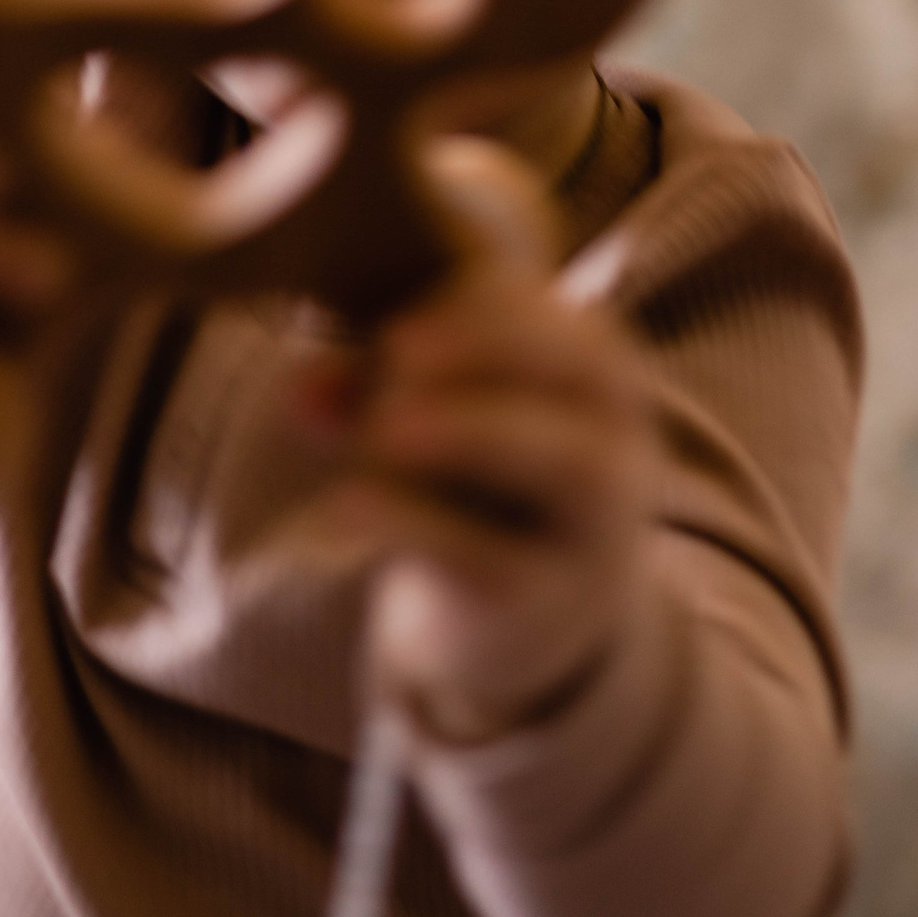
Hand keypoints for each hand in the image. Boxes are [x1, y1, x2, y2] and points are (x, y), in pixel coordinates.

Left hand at [321, 140, 658, 744]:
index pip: (551, 309)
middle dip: (489, 345)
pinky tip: (345, 504)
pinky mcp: (545, 598)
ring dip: (472, 428)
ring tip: (383, 426)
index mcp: (597, 370)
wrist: (536, 615)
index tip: (391, 322)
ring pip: (561, 459)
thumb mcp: (435, 418)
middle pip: (580, 367)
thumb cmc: (480, 481)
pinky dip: (415, 522)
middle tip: (395, 346)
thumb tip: (301, 394)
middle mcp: (616, 437)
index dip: (471, 301)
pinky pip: (492, 555)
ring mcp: (595, 522)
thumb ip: (371, 388)